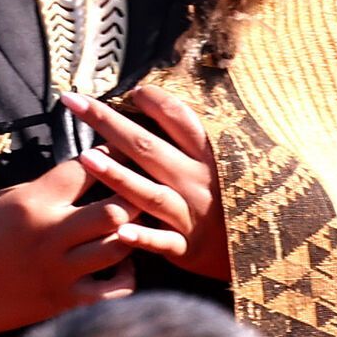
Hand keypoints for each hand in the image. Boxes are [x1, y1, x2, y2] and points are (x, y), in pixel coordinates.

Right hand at [0, 156, 182, 336]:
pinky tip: (121, 265)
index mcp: (32, 203)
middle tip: (143, 189)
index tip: (121, 150)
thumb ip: (40, 189)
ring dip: (134, 233)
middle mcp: (50, 236)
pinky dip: (126, 276)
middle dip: (133, 196)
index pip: (85, 169)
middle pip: (114, 210)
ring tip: (136, 224)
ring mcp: (60, 273)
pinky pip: (115, 291)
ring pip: (120, 247)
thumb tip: (80, 174)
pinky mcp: (64, 303)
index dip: (108, 154)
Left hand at [59, 86, 229, 281]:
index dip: (153, 100)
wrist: (262, 245)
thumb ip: (194, 137)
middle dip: (108, 122)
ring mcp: (191, 213)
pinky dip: (143, 238)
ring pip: (149, 193)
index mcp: (208, 154)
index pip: (178, 117)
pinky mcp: (187, 246)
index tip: (131, 90)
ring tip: (85, 158)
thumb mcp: (227, 160)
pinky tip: (120, 232)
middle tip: (74, 101)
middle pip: (148, 147)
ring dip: (117, 176)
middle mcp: (197, 180)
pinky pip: (163, 242)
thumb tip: (157, 100)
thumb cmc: (235, 196)